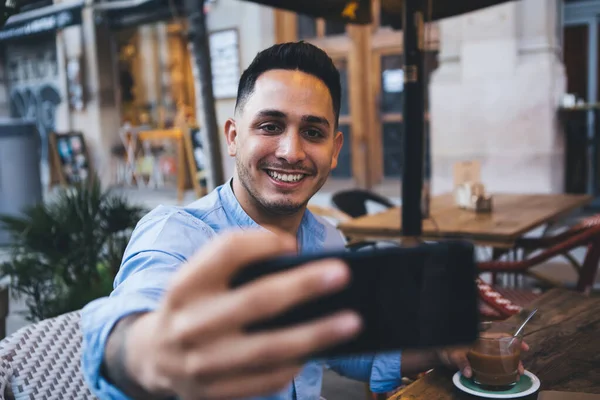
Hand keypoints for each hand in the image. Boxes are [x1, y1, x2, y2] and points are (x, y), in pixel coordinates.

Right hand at [124, 230, 361, 399]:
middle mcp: (190, 323)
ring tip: (350, 322)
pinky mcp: (213, 392)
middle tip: (342, 274)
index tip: (293, 243)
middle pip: (256, 300)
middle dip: (303, 285)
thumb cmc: (191, 305)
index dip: (262, 242)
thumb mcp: (198, 277)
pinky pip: (264, 380)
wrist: (152, 355)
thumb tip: (294, 258)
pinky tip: (314, 351)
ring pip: (268, 348)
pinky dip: (294, 364)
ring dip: (315, 334)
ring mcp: (201, 362)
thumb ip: (235, 260)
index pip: (225, 251)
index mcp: (184, 285)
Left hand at [437, 341, 529, 377]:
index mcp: (480, 339)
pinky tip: (508, 376)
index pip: (500, 336)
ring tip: (517, 375)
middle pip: (504, 348)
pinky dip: (503, 370)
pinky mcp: (481, 362)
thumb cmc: (446, 349)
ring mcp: (483, 353)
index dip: (514, 340)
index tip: (525, 347)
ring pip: (501, 357)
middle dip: (516, 358)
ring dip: (511, 365)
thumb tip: (469, 373)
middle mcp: (484, 345)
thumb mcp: (453, 354)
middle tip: (521, 369)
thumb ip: (461, 362)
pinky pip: (495, 364)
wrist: (439, 354)